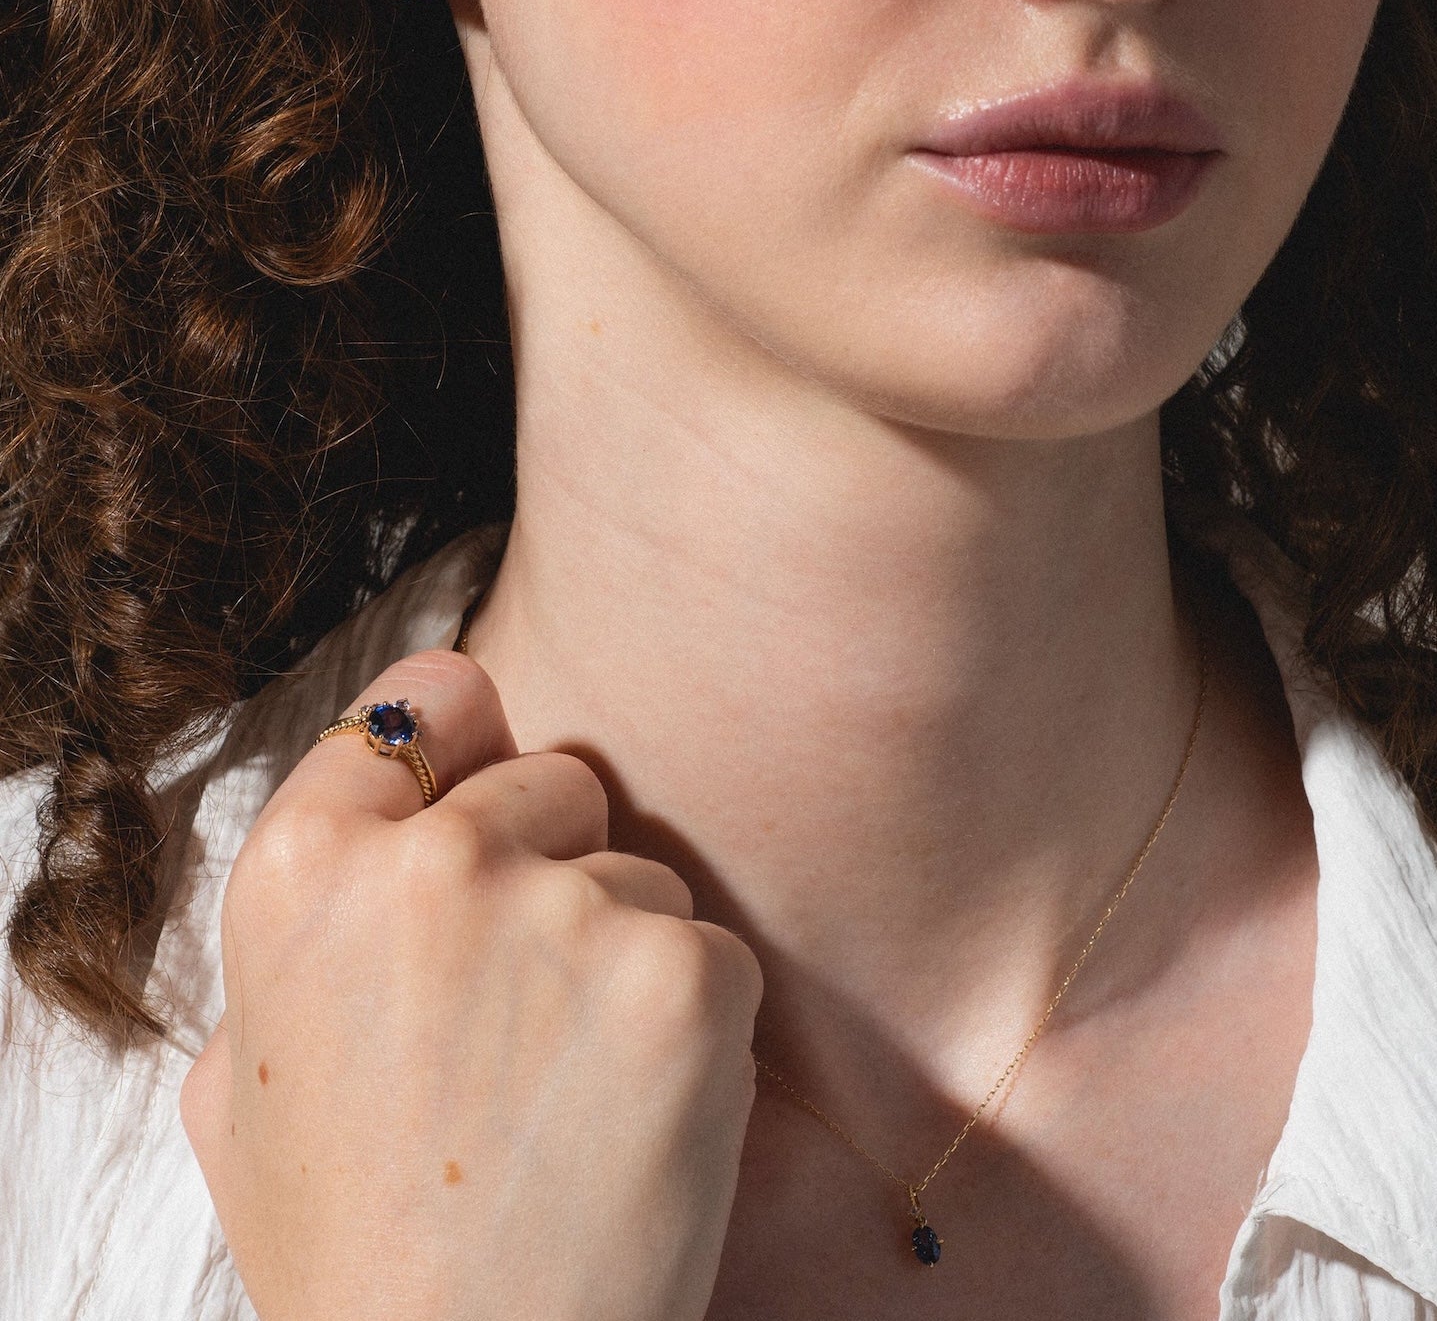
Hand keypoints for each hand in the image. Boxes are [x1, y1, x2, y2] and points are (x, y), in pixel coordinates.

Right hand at [181, 649, 763, 1320]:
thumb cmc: (352, 1241)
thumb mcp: (242, 1081)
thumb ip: (298, 935)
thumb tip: (370, 841)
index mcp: (303, 869)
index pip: (422, 701)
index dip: (460, 740)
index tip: (481, 771)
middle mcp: (432, 865)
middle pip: (551, 778)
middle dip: (550, 860)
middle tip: (517, 1002)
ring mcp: (567, 911)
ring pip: (639, 869)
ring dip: (619, 951)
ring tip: (566, 1083)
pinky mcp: (684, 974)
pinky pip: (709, 943)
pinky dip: (692, 1014)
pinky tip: (634, 1109)